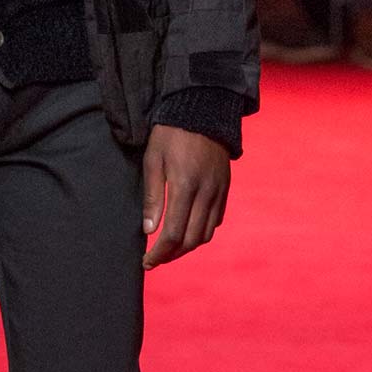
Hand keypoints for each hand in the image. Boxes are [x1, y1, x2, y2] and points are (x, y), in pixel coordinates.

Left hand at [141, 125, 231, 269]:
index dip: (160, 253)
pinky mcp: (225, 188)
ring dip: (188, 247)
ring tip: (169, 248)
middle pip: (192, 240)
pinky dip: (201, 231)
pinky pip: (216, 219)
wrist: (203, 110)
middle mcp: (206, 193)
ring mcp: (219, 191)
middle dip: (173, 255)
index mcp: (185, 186)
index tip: (146, 261)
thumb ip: (152, 197)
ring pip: (206, 233)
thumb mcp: (153, 160)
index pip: (174, 234)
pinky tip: (187, 229)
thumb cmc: (171, 133)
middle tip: (155, 259)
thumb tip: (148, 230)